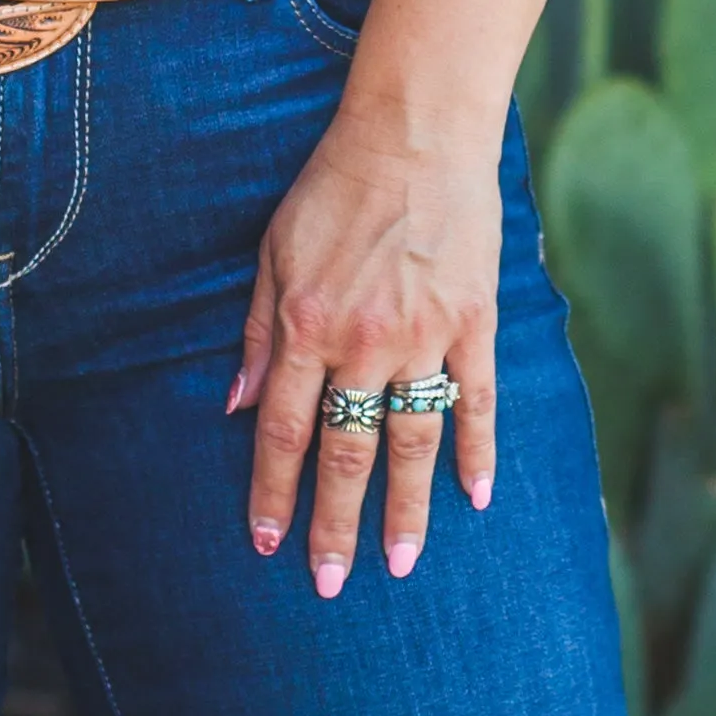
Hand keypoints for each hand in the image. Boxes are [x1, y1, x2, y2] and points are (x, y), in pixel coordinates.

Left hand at [231, 111, 498, 591]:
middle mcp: (364, 341)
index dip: (274, 493)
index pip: (285, 432)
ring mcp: (425, 335)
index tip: (267, 544)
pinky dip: (479, 452)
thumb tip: (237, 408)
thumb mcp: (272, 253)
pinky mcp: (473, 321)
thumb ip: (257, 335)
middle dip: (335, 526)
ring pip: (413, 442)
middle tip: (330, 583)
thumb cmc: (333, 187)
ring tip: (402, 564)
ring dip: (407, 510)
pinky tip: (476, 497)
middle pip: (348, 453)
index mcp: (307, 326)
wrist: (414, 132)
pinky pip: (477, 401)